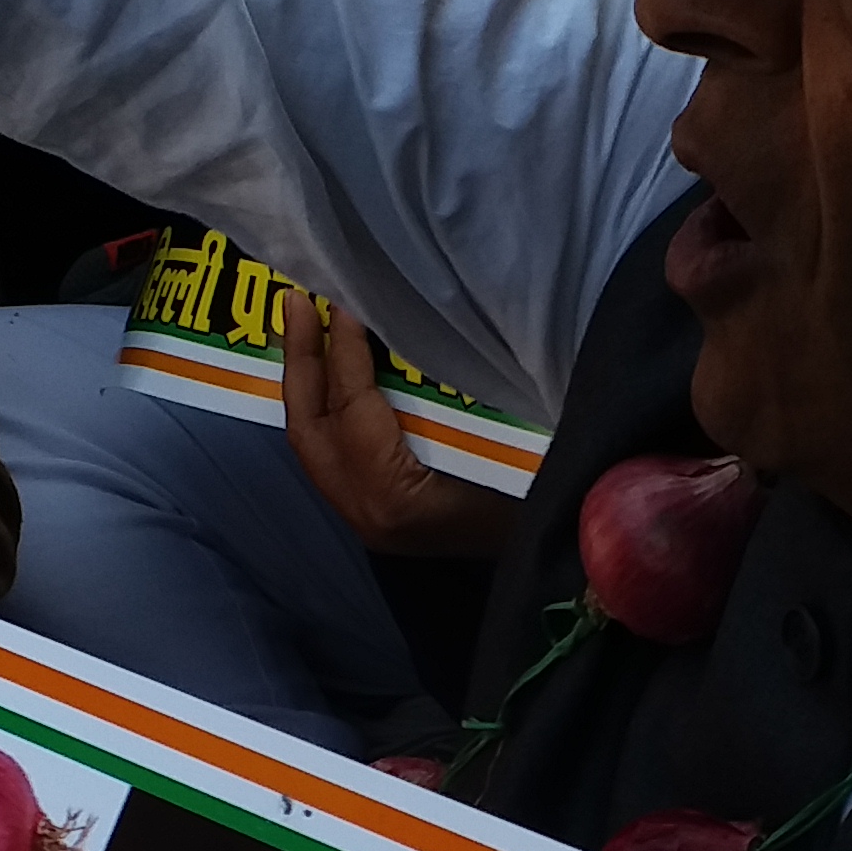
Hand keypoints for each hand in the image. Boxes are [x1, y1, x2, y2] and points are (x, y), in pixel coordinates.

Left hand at [277, 285, 514, 557]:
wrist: (555, 551)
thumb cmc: (536, 493)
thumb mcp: (499, 436)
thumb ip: (446, 389)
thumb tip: (402, 322)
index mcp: (395, 495)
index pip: (352, 406)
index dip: (345, 348)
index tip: (344, 299)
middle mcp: (368, 512)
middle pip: (311, 427)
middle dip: (300, 361)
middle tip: (296, 301)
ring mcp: (366, 522)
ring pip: (314, 445)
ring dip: (308, 385)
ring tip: (304, 327)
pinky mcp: (374, 518)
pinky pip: (330, 456)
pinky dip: (325, 411)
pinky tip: (330, 377)